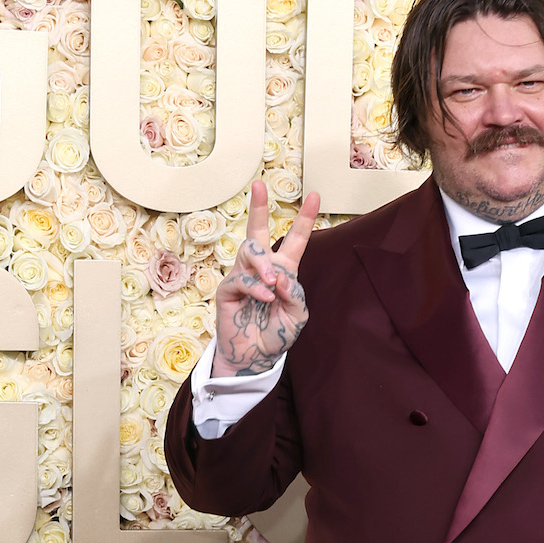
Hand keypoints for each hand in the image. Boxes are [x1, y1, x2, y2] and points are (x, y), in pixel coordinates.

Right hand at [213, 180, 319, 376]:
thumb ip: (295, 294)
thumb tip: (280, 276)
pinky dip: (256, 288)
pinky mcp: (229, 289)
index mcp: (284, 270)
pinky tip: (265, 298)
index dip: (304, 219)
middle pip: (258, 231)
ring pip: (250, 251)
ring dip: (263, 264)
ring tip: (272, 281)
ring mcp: (243, 276)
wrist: (256, 357)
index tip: (315, 195)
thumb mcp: (297, 315)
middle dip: (259, 207)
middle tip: (259, 185)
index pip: (295, 240)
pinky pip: (242, 279)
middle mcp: (262, 268)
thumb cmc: (276, 335)